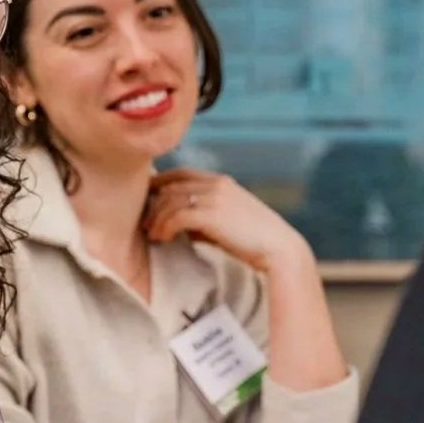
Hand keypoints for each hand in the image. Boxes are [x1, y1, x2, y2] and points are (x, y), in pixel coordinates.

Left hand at [144, 169, 308, 273]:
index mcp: (222, 182)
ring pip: (171, 201)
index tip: (146, 196)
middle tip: (145, 223)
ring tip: (152, 234)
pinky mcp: (213, 214)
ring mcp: (215, 197)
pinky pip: (178, 216)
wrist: (279, 249)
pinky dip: (165, 227)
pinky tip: (163, 238)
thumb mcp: (228, 222)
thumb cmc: (254, 241)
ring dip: (157, 218)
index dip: (160, 181)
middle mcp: (217, 184)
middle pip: (172, 186)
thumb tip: (180, 228)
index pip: (182, 173)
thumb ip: (204, 219)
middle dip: (153, 204)